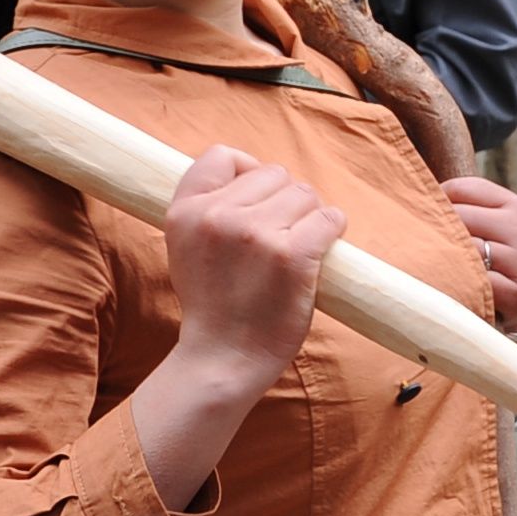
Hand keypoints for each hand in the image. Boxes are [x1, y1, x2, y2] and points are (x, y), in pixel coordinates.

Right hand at [164, 146, 347, 394]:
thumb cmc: (212, 305)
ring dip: (309, 217)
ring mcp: (256, 234)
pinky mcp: (293, 255)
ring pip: (304, 194)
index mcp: (185, 211)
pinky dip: (333, 229)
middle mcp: (217, 216)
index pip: (222, 155)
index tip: (256, 200)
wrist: (222, 360)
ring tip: (297, 249)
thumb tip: (249, 170)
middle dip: (283, 201)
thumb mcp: (183, 247)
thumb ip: (204, 206)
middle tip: (280, 237)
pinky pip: (329, 217)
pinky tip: (322, 248)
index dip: (246, 171)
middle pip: (273, 174)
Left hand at [442, 177, 516, 328]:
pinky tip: (460, 288)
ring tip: (442, 268)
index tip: (433, 220)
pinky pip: (475, 281)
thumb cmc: (491, 254)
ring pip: (465, 249)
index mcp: (512, 204)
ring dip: (447, 260)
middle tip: (429, 248)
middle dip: (438, 232)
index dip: (436, 203)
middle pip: (458, 217)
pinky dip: (462, 286)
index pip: (459, 189)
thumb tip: (411, 194)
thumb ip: (457, 204)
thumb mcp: (484, 223)